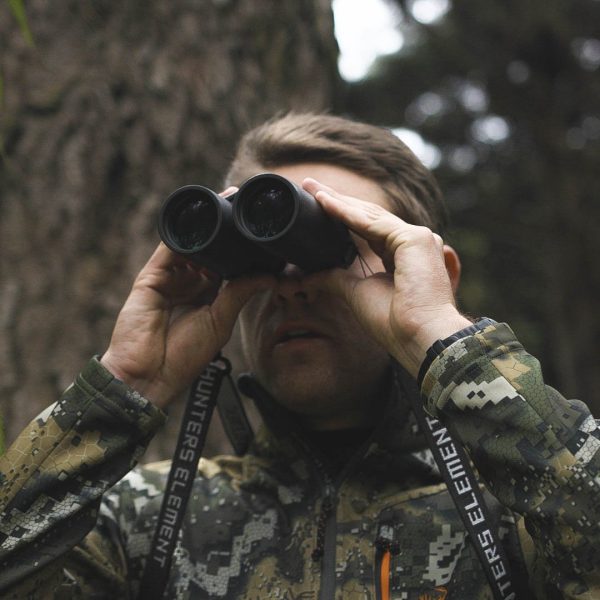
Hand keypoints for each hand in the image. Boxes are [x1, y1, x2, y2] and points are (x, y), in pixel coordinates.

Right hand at [101, 241, 273, 409]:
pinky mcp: (150, 277)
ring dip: (204, 238)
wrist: (150, 373)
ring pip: (189, 248)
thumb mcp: (220, 322)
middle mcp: (188, 285)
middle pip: (207, 255)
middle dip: (222, 244)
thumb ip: (240, 294)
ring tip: (223, 229)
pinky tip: (197, 230)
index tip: (258, 245)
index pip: (225, 268)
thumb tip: (269, 276)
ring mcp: (169, 279)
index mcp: (208, 297)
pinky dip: (182, 238)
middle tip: (243, 231)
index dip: (239, 257)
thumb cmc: (184, 357)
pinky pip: (166, 250)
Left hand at [302, 178, 471, 377]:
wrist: (417, 337)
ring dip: (338, 201)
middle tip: (309, 185)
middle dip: (336, 201)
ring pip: (368, 215)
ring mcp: (417, 238)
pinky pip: (372, 223)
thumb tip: (308, 276)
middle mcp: (412, 242)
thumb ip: (335, 278)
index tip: (317, 205)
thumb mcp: (356, 293)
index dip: (341, 215)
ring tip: (312, 188)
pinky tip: (324, 202)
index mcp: (402, 255)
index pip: (367, 228)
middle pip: (366, 216)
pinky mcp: (414, 238)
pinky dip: (346, 212)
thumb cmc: (394, 322)